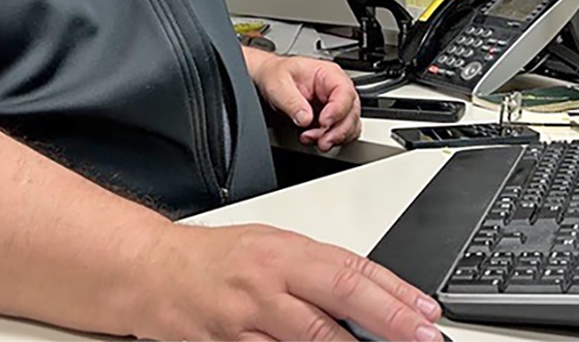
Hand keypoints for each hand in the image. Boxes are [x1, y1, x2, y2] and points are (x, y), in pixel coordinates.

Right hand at [135, 223, 443, 340]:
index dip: (394, 294)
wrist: (151, 271)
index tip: (427, 314)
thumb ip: (317, 271)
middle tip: (423, 340)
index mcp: (283, 251)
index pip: (350, 271)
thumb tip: (371, 298)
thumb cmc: (214, 259)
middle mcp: (267, 283)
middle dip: (388, 324)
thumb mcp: (270, 246)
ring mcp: (245, 320)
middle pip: (337, 305)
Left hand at [245, 50, 360, 150]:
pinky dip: (332, 140)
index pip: (345, 93)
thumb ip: (292, 101)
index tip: (323, 123)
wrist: (267, 80)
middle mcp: (336, 90)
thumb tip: (305, 118)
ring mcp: (336, 105)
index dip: (338, 110)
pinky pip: (342, 133)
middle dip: (338, 130)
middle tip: (320, 140)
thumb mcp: (278, 84)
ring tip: (311, 139)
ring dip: (335, 137)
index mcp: (328, 74)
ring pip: (350, 125)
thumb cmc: (275, 75)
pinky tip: (314, 139)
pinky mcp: (331, 119)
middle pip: (351, 112)